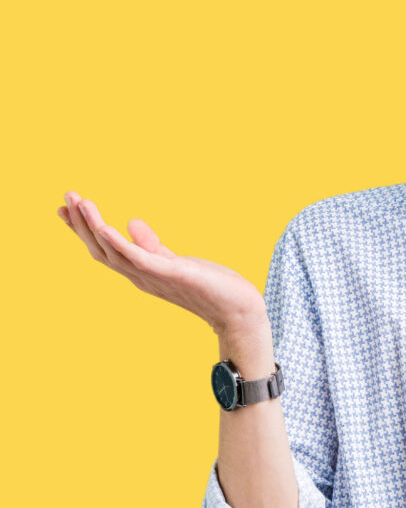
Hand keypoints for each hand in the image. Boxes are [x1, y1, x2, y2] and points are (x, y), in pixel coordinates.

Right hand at [57, 191, 266, 335]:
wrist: (237, 310)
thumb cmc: (209, 287)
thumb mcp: (175, 261)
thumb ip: (152, 244)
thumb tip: (131, 222)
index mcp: (142, 272)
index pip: (105, 249)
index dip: (85, 229)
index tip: (67, 207)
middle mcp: (141, 277)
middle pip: (100, 250)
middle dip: (81, 225)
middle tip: (66, 196)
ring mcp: (154, 277)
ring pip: (113, 252)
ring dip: (93, 227)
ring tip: (80, 202)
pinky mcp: (170, 274)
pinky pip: (138, 259)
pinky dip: (120, 243)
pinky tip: (106, 227)